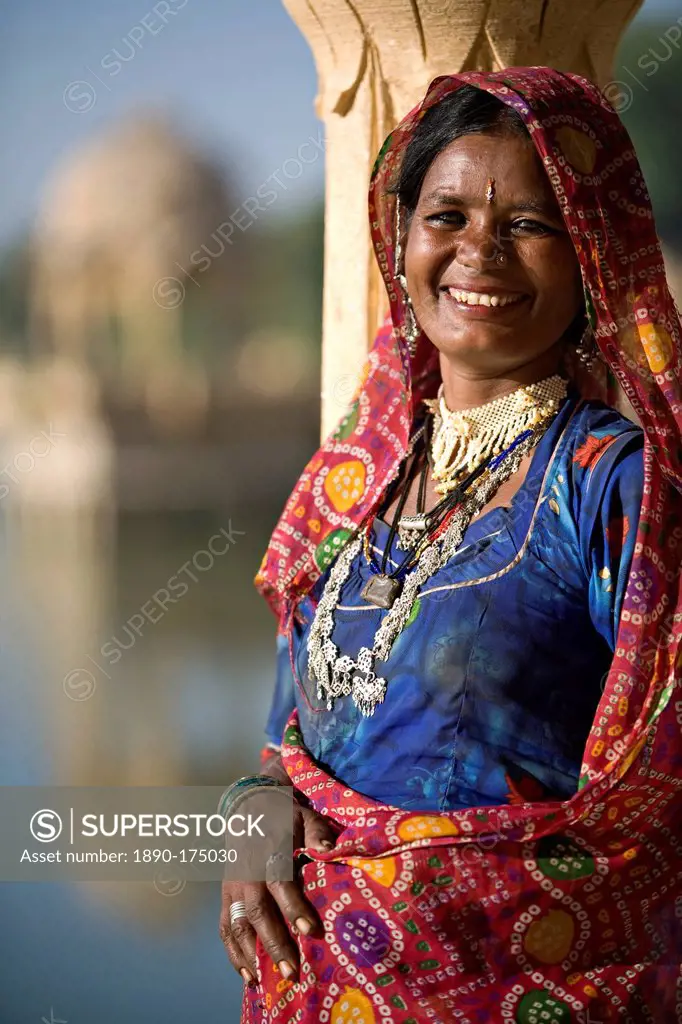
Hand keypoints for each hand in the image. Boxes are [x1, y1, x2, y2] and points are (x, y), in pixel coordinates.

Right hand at [219, 790, 337, 985]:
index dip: (293, 906)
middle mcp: (247, 873)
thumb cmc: (284, 817)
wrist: (249, 809)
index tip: (310, 930)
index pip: (280, 882)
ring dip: (251, 955)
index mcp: (268, 852)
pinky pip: (225, 928)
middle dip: (274, 944)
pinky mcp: (225, 896)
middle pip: (258, 911)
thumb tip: (328, 849)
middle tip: (292, 972)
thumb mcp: (303, 816)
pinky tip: (248, 975)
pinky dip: (233, 953)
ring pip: (238, 924)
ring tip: (267, 982)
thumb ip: (316, 832)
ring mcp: (232, 886)